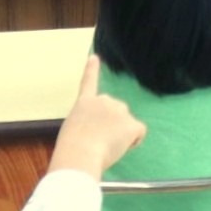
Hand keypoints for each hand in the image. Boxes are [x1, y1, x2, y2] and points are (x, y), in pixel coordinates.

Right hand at [49, 56, 146, 178]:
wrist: (80, 153)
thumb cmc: (71, 149)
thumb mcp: (72, 129)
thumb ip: (85, 123)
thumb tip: (95, 134)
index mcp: (84, 102)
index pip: (89, 82)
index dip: (92, 69)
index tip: (94, 57)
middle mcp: (103, 100)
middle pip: (115, 110)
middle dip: (112, 124)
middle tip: (99, 142)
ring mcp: (119, 110)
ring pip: (126, 123)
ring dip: (121, 134)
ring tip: (105, 146)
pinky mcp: (131, 123)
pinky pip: (139, 133)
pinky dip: (134, 141)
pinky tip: (121, 147)